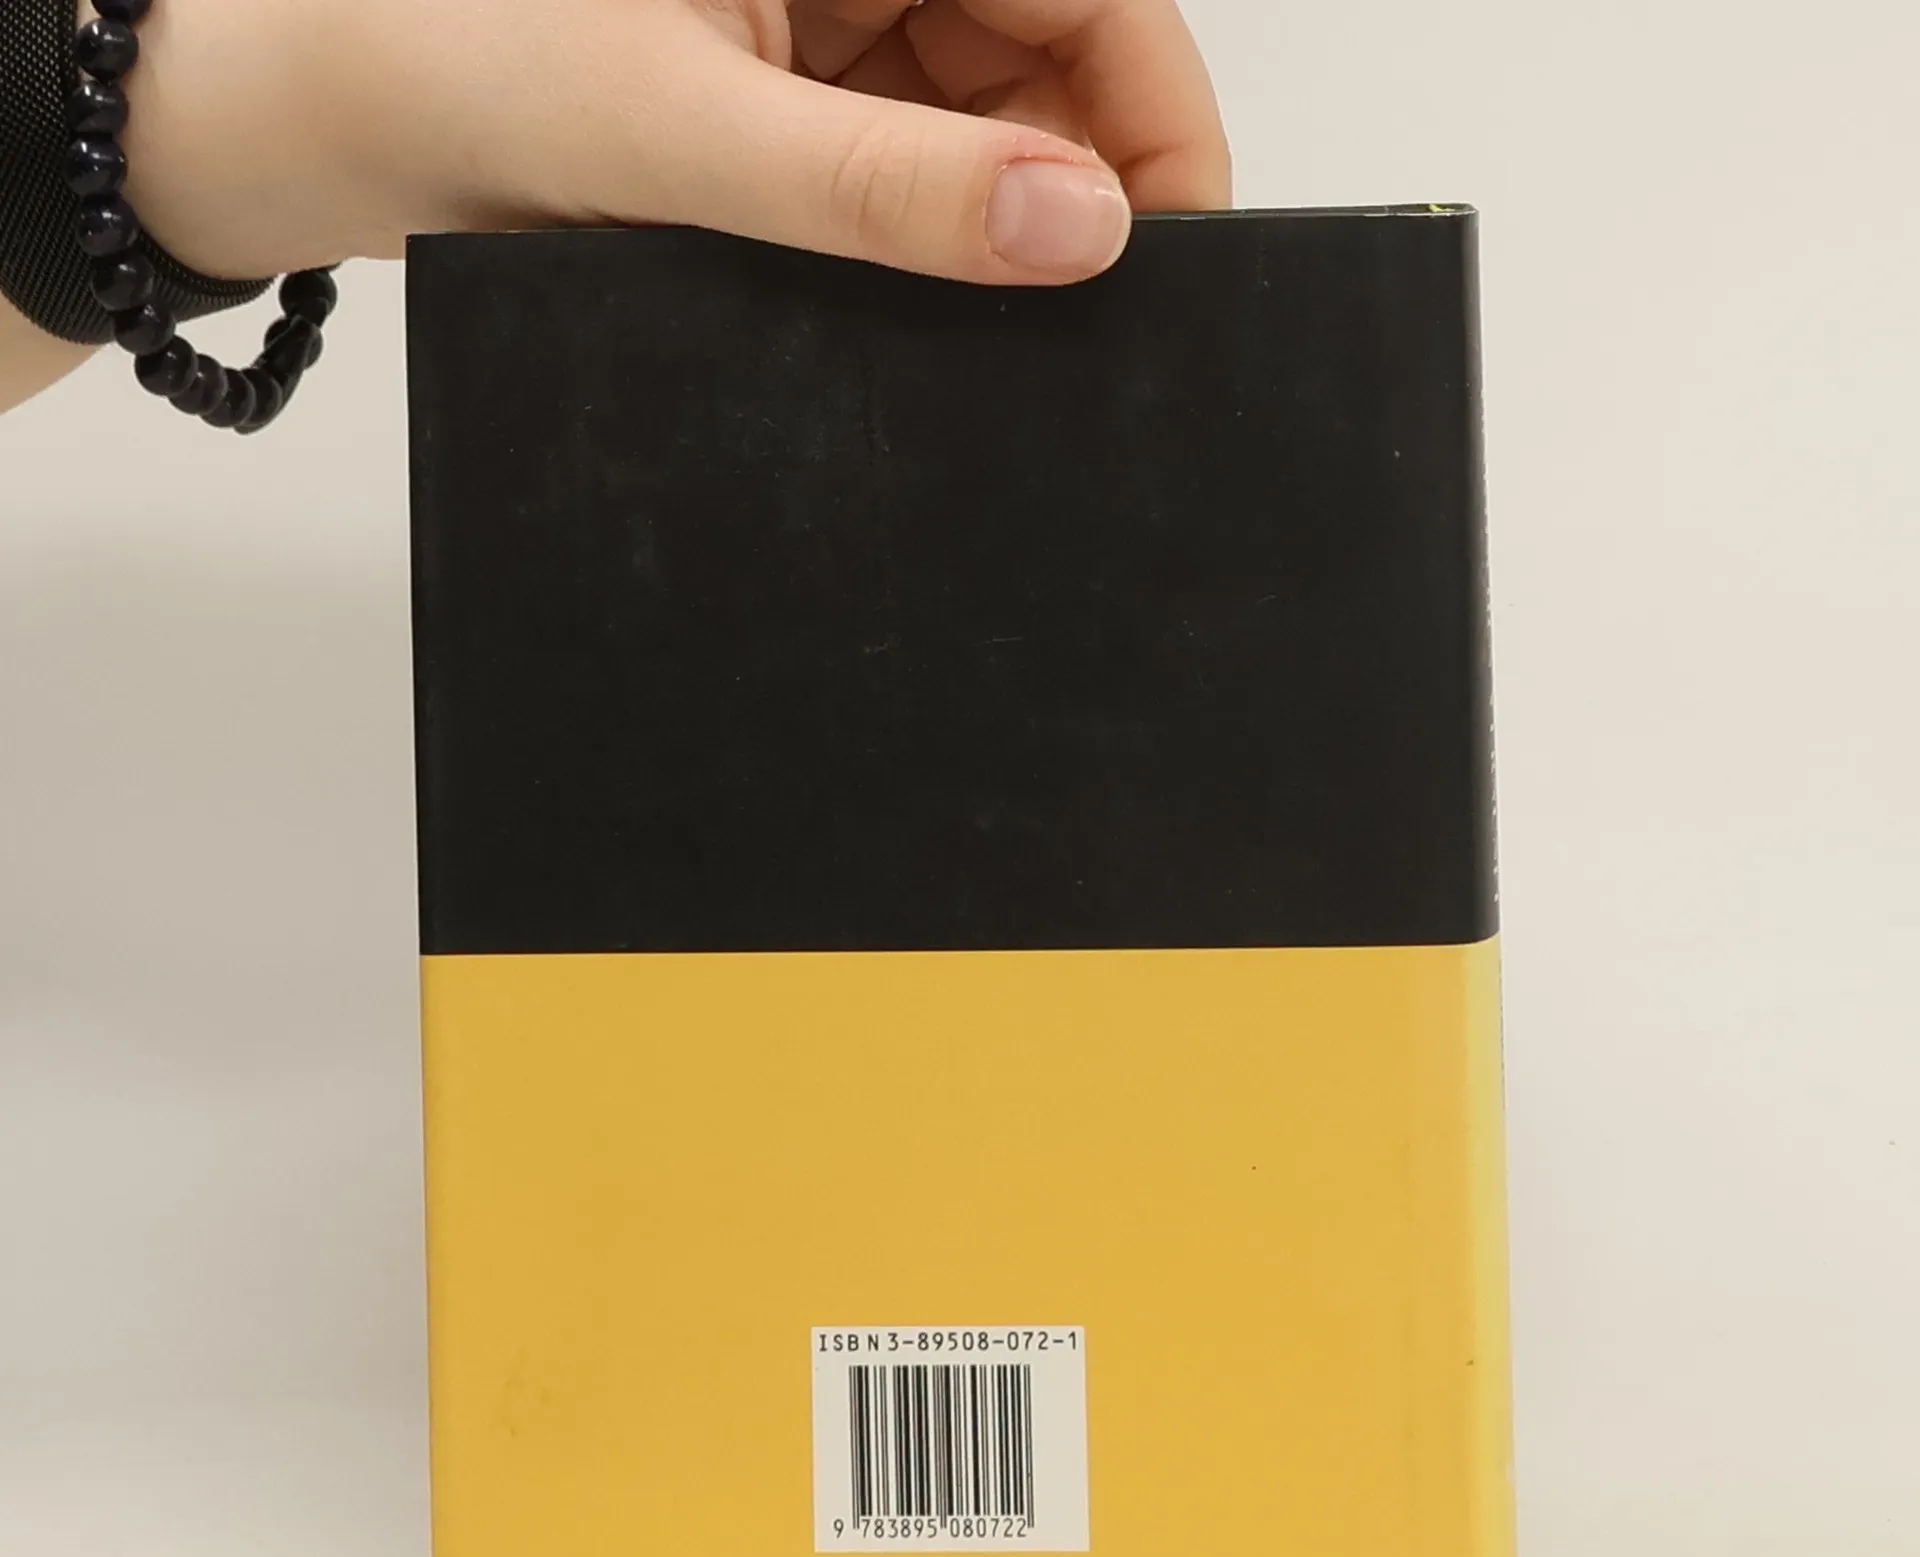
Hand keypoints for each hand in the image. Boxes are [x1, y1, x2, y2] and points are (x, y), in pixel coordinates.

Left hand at [122, 0, 1229, 287]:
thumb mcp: (690, 132)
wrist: (339, 120)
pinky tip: (921, 312)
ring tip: (980, 329)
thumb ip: (885, 188)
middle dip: (1082, 189)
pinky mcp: (804, 106)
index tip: (1175, 256)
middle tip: (1078, 328)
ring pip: (995, 132)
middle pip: (1059, 63)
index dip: (1157, 120)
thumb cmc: (464, 58)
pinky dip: (934, 248)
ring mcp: (840, 31)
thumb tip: (1077, 229)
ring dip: (1002, 231)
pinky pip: (916, 177)